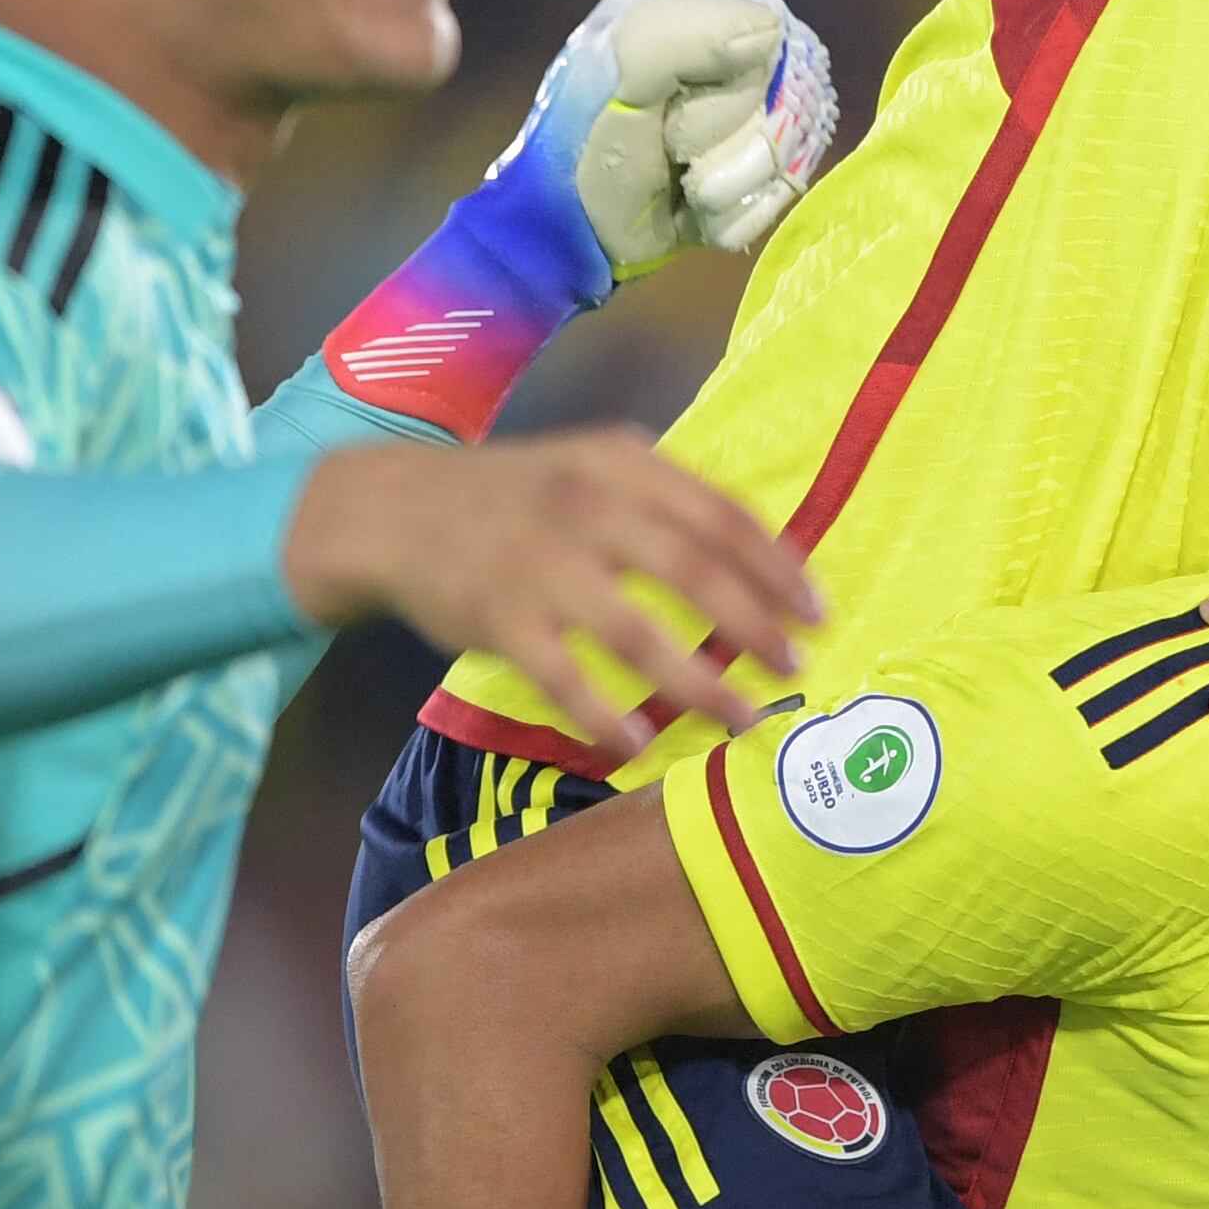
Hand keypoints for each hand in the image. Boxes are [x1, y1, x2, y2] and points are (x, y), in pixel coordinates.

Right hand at [284, 430, 818, 744]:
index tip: (816, 610)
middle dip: (756, 625)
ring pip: (638, 634)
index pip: (720, 514)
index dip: (776, 565)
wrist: (391, 508)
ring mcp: (540, 566)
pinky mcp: (498, 620)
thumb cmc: (514, 494)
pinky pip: (565, 680)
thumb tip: (759, 550)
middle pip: (694, 570)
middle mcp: (586, 507)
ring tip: (742, 718)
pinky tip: (639, 746)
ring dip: (700, 684)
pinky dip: (606, 718)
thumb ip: (663, 496)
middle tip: (796, 667)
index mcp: (619, 462)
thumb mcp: (590, 463)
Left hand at [528, 0, 839, 276]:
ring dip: (732, 183)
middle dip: (731, 140)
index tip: (676, 100)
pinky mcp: (752, 165)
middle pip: (786, 91)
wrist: (567, 232)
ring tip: (686, 187)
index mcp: (684, 2)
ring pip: (789, 145)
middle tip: (675, 151)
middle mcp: (722, 46)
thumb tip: (771, 30)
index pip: (765, 27)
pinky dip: (739, 212)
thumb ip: (684, 35)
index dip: (733, 78)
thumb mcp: (617, 75)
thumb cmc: (582, 143)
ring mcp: (744, 108)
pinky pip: (783, 188)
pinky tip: (699, 210)